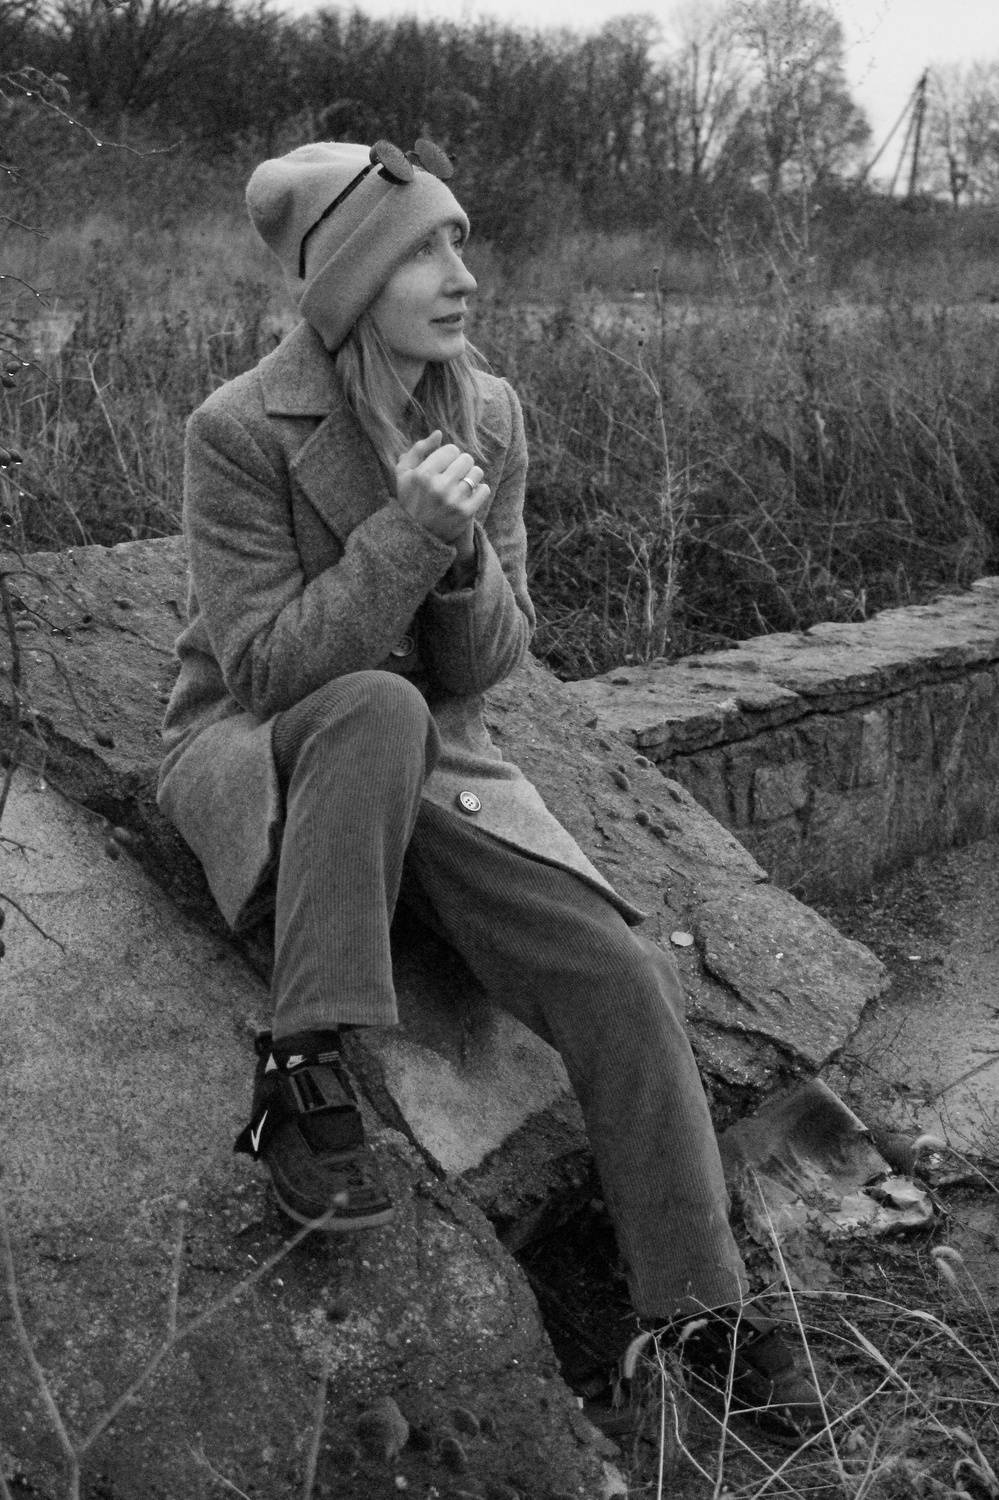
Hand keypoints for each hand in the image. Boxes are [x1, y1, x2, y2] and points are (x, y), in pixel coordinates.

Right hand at [395, 431, 489, 545]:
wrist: (417, 535)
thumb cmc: (411, 499)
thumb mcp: (404, 474)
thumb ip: (418, 449)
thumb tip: (438, 433)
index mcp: (423, 473)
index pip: (451, 449)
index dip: (450, 455)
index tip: (445, 465)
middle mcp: (438, 486)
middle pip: (466, 459)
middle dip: (462, 465)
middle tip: (455, 474)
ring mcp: (454, 500)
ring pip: (477, 472)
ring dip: (472, 476)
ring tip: (462, 484)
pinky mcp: (466, 513)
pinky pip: (484, 489)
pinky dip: (480, 490)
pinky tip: (470, 495)